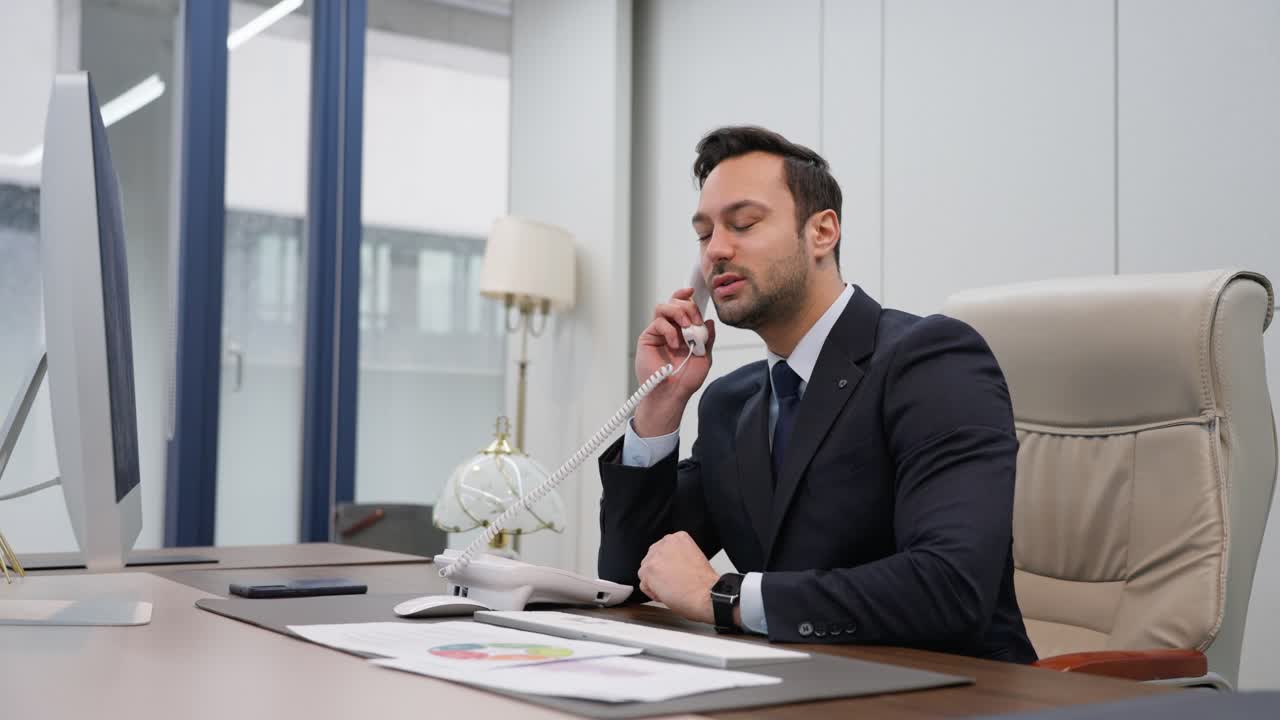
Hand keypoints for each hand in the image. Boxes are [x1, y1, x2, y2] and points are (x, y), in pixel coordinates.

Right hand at [633, 288, 716, 436]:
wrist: (672, 393)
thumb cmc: (686, 380)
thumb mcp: (704, 358)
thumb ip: (708, 339)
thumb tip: (709, 322)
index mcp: (684, 331)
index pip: (684, 306)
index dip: (686, 296)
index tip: (693, 292)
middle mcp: (671, 328)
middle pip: (674, 302)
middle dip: (687, 307)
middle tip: (694, 321)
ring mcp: (658, 332)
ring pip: (663, 307)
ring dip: (678, 313)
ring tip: (686, 328)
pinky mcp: (648, 338)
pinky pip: (658, 323)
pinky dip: (669, 330)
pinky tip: (675, 344)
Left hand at [637, 531, 719, 624]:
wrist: (707, 593)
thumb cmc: (704, 582)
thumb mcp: (692, 556)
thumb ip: (676, 554)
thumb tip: (666, 563)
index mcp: (677, 537)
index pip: (662, 550)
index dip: (668, 566)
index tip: (676, 573)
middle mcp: (664, 543)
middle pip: (652, 559)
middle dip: (659, 573)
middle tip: (673, 582)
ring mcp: (654, 557)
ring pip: (646, 572)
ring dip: (656, 583)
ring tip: (672, 589)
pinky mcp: (648, 571)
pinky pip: (643, 585)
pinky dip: (653, 593)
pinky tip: (667, 594)